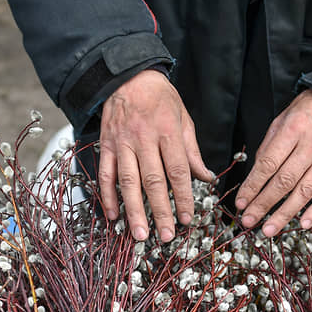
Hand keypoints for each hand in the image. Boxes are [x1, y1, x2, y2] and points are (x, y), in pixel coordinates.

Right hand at [98, 69, 211, 241]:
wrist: (127, 75)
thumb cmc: (159, 98)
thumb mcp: (183, 118)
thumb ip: (191, 150)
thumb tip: (205, 177)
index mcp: (167, 132)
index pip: (177, 170)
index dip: (182, 196)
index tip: (186, 218)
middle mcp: (143, 139)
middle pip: (153, 181)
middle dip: (160, 211)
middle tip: (165, 236)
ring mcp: (122, 143)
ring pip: (128, 182)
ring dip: (134, 211)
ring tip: (140, 233)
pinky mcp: (106, 146)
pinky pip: (106, 174)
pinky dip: (108, 196)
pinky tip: (114, 215)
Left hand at [235, 89, 311, 236]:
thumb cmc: (308, 112)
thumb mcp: (282, 120)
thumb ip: (268, 148)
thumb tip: (255, 177)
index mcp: (293, 130)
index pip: (268, 164)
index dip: (253, 186)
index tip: (241, 202)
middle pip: (284, 182)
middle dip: (263, 204)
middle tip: (249, 220)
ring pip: (304, 192)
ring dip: (285, 214)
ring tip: (269, 229)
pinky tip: (303, 224)